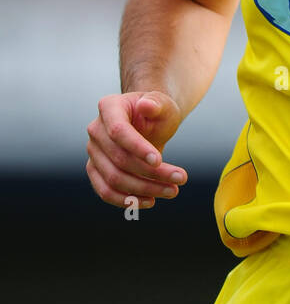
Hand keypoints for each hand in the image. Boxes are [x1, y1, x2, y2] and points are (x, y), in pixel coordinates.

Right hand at [86, 90, 186, 209]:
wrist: (149, 123)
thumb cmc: (157, 112)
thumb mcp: (163, 104)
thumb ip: (157, 103)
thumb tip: (147, 106)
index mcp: (109, 107)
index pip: (118, 131)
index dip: (137, 148)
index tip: (160, 160)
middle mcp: (95, 130)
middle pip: (119, 159)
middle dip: (151, 173)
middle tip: (181, 178)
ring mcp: (93, 152)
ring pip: (113, 179)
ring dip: (144, 189)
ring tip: (172, 190)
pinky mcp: (96, 170)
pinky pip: (106, 191)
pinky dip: (127, 200)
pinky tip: (150, 200)